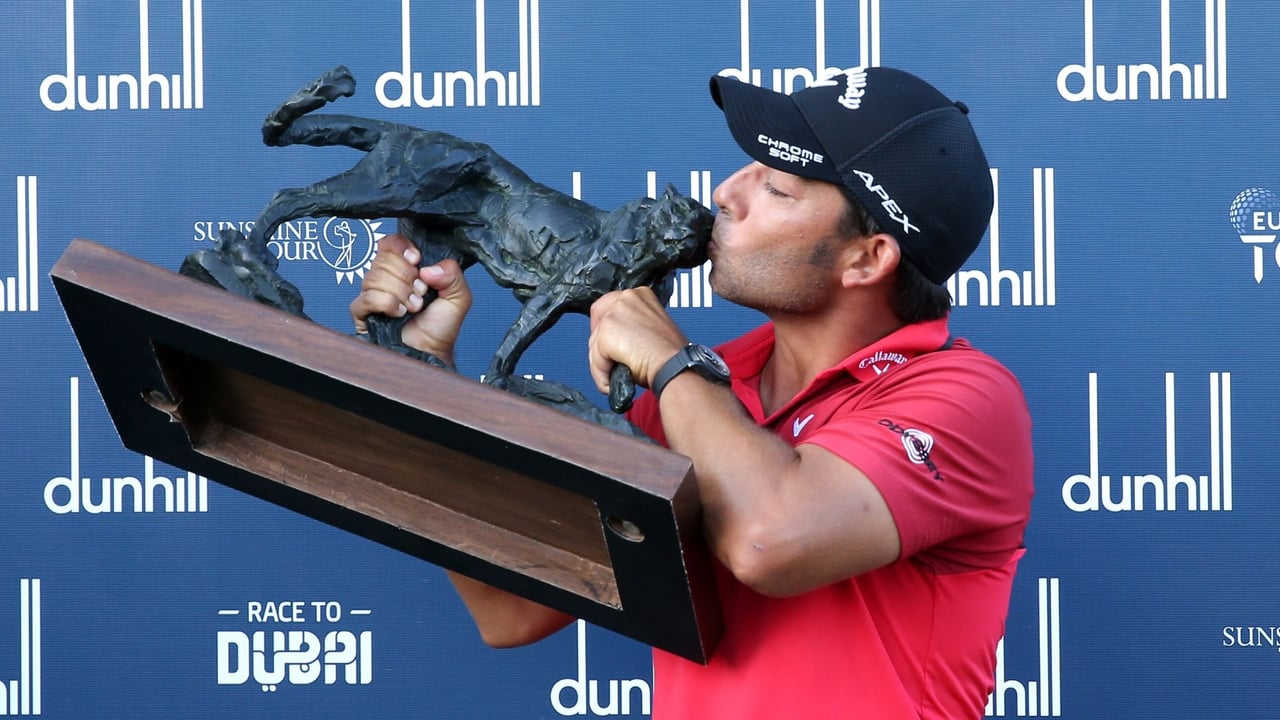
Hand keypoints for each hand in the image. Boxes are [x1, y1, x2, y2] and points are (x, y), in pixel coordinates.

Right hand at [350, 234, 471, 365]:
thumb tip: (427, 268)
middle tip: (420, 294)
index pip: (391, 243)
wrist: (430, 352)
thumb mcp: (459, 297)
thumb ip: (452, 274)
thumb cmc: (440, 327)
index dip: (402, 247)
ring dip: (400, 293)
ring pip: (375, 276)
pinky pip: (368, 297)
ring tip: (413, 308)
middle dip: (407, 277)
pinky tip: (398, 314)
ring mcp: (372, 293)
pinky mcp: (361, 311)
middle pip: (383, 258)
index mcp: (406, 269)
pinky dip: (388, 304)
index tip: (416, 260)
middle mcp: (386, 278)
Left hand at [588, 287, 687, 394]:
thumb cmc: (671, 356)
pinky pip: (595, 357)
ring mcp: (615, 313)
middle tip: (611, 362)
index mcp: (640, 294)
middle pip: (598, 321)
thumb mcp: (652, 329)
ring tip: (614, 375)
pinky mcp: (607, 331)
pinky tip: (611, 381)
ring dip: (601, 362)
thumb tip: (616, 339)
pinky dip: (600, 373)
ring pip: (595, 342)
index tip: (612, 344)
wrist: (675, 366)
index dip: (607, 329)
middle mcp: (626, 298)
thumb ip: (633, 326)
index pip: (609, 307)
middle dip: (600, 345)